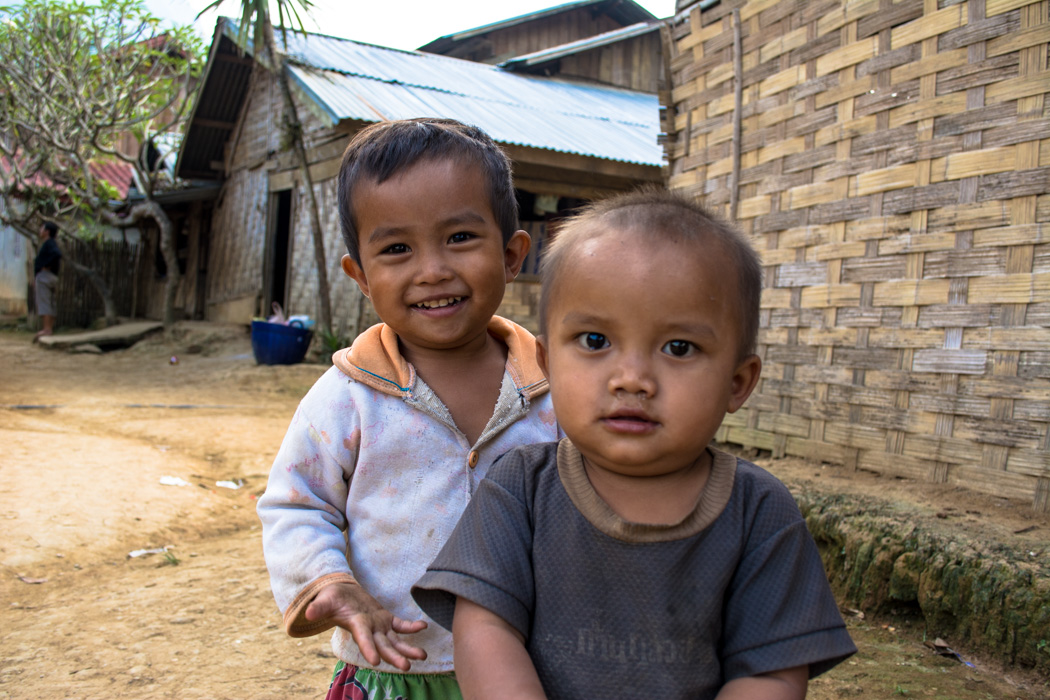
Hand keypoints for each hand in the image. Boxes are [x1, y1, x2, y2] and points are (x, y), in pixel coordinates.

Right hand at [305, 581, 427, 670]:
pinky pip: (400, 625)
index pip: (363, 639)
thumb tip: (308, 613)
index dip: (368, 649)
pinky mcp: (385, 618)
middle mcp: (369, 629)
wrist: (341, 594)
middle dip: (394, 657)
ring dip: (408, 649)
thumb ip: (319, 608)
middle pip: (383, 646)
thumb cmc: (331, 598)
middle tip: (406, 667)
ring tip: (422, 656)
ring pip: (395, 641)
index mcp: (356, 625)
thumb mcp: (325, 601)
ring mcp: (379, 626)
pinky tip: (422, 627)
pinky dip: (411, 627)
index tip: (375, 662)